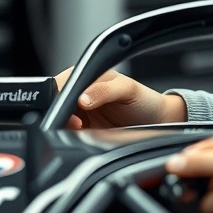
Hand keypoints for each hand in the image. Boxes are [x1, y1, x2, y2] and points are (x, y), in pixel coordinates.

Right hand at [55, 67, 186, 127]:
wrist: (155, 121)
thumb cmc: (143, 99)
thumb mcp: (127, 90)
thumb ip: (104, 90)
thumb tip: (82, 98)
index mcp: (86, 76)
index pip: (62, 83)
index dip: (60, 96)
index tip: (72, 108)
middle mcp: (79, 93)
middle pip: (57, 103)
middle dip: (62, 114)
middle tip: (77, 122)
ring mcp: (80, 112)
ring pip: (59, 120)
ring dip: (65, 126)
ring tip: (81, 127)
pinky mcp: (83, 130)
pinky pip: (68, 134)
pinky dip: (71, 136)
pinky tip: (83, 133)